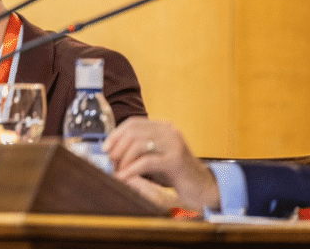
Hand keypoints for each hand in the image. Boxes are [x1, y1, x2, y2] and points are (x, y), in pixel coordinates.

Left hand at [103, 117, 219, 211]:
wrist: (204, 187)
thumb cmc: (176, 173)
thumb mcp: (156, 156)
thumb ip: (139, 150)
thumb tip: (111, 150)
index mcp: (163, 127)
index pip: (133, 123)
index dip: (116, 134)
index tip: (105, 148)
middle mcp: (169, 131)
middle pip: (133, 132)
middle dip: (118, 147)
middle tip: (111, 162)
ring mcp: (174, 144)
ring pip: (138, 144)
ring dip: (123, 159)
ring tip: (118, 171)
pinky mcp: (176, 160)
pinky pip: (147, 161)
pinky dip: (131, 169)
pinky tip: (124, 177)